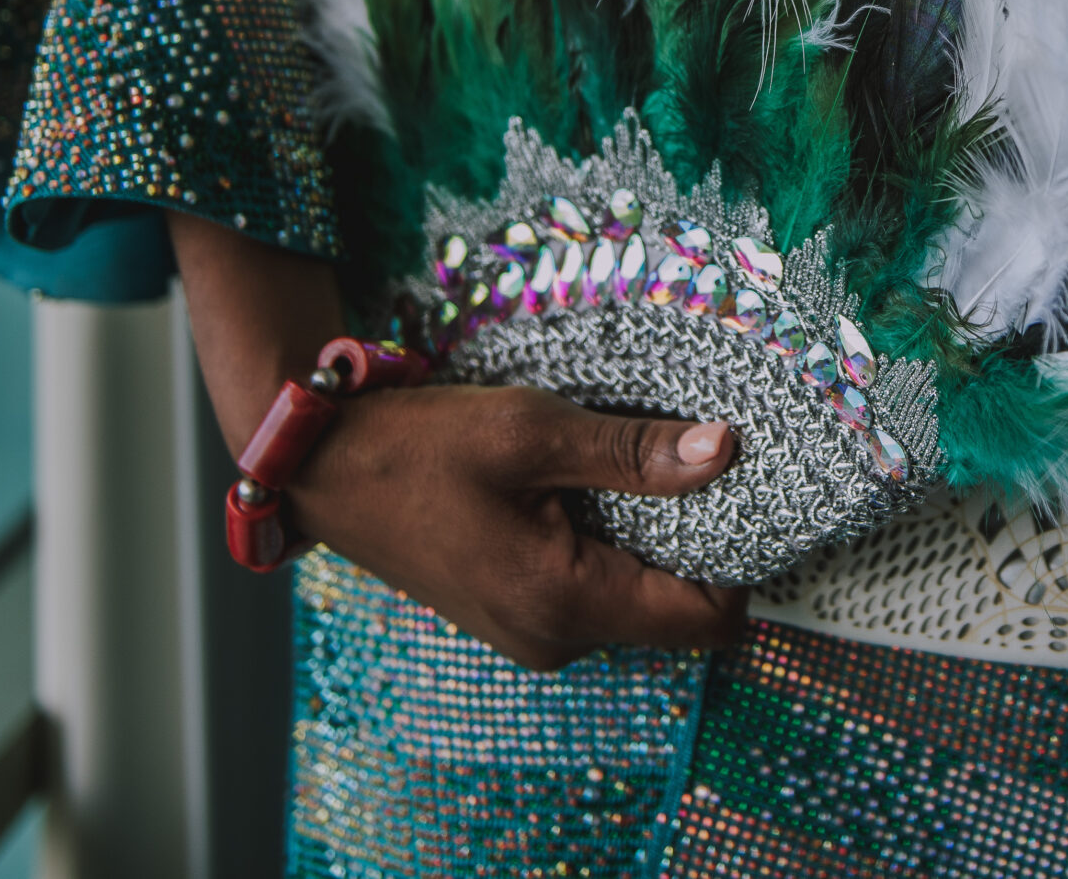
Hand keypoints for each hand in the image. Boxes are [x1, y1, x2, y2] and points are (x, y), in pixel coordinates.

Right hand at [288, 382, 749, 669]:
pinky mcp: (516, 612)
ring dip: (653, 540)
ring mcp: (533, 632)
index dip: (742, 560)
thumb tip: (725, 452)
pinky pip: (597, 591)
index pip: (705, 620)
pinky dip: (613, 544)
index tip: (745, 490)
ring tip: (643, 465)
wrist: (322, 467)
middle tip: (697, 463)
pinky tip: (596, 485)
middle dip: (700, 544)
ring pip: (637, 600)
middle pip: (676, 612)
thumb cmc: (416, 445)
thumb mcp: (530, 430)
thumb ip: (631, 450)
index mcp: (565, 602)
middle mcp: (555, 637)